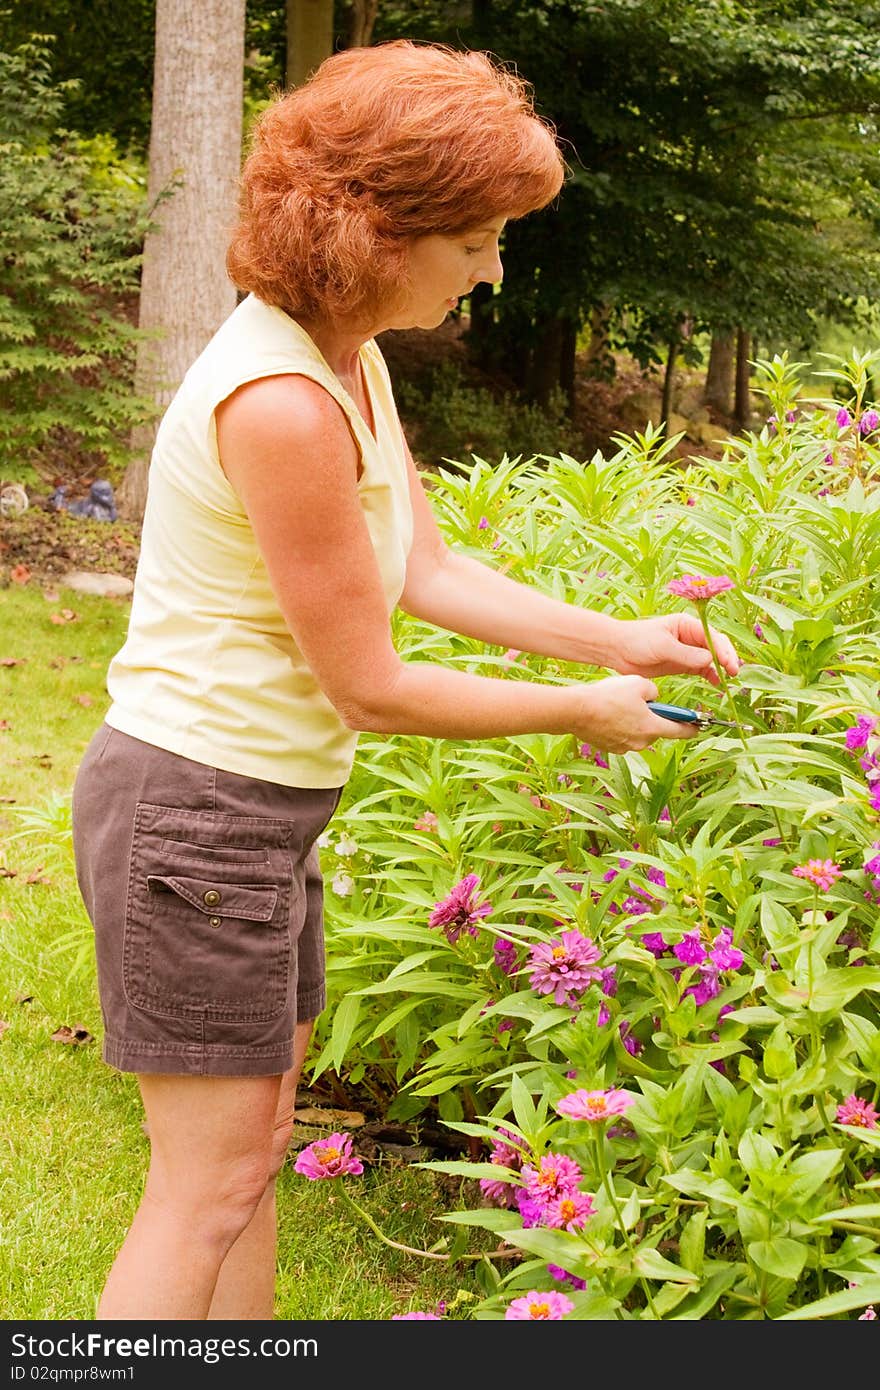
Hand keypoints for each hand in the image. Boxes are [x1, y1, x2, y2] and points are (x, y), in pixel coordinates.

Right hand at [574, 674, 700, 752]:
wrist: (576, 711)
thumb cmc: (608, 695)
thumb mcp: (639, 683)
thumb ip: (655, 691)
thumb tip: (655, 698)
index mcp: (652, 727)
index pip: (680, 731)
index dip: (692, 727)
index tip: (699, 725)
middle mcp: (641, 742)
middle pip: (656, 730)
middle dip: (654, 717)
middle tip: (642, 702)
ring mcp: (624, 747)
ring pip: (638, 733)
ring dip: (636, 722)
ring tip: (620, 706)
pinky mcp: (610, 748)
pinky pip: (622, 736)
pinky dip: (620, 727)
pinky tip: (609, 715)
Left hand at [610, 613, 739, 686]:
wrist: (618, 650)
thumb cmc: (637, 640)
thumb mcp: (662, 646)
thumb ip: (686, 654)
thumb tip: (709, 660)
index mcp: (687, 625)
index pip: (713, 636)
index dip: (724, 650)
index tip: (730, 664)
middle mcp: (691, 636)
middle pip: (716, 647)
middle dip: (726, 659)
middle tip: (733, 674)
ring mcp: (688, 650)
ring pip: (711, 659)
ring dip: (721, 669)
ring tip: (728, 681)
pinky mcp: (682, 664)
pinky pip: (702, 669)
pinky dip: (711, 676)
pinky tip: (717, 684)